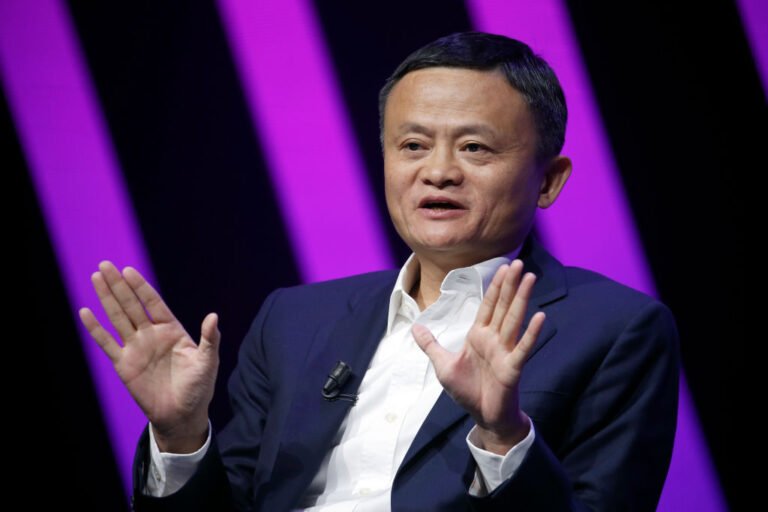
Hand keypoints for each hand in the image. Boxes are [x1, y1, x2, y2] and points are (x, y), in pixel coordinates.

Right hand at [78, 261, 219, 452]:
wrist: (182, 415)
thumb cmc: (199, 387)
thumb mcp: (207, 362)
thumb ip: (209, 339)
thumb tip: (213, 316)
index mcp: (172, 330)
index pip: (153, 302)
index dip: (141, 287)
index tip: (129, 270)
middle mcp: (151, 334)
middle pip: (131, 305)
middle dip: (118, 285)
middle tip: (105, 264)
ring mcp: (136, 348)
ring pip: (117, 318)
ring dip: (106, 299)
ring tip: (95, 278)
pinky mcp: (123, 364)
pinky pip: (107, 343)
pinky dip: (96, 328)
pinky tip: (86, 312)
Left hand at [412, 260, 544, 453]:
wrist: (483, 416)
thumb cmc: (467, 390)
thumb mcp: (442, 365)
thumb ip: (430, 344)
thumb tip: (414, 327)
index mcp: (479, 336)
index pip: (488, 305)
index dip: (495, 286)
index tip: (504, 266)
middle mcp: (494, 339)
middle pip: (503, 306)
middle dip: (510, 285)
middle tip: (519, 262)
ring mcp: (505, 351)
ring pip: (514, 319)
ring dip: (522, 298)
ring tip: (529, 279)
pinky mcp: (512, 367)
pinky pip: (523, 347)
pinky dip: (531, 333)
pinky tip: (540, 316)